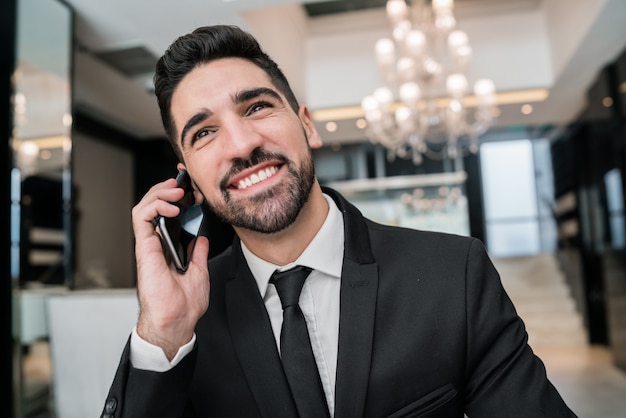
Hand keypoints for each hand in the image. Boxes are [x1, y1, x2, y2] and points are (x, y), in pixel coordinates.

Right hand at [132, 177, 209, 359]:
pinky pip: (141, 217)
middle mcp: (156, 243)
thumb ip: (198, 252)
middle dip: (169, 188)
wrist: (176, 321)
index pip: (168, 214)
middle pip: (155, 205)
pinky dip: (155, 204)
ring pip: (145, 205)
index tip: (193, 188)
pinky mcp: (144, 247)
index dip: (177, 196)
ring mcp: (149, 244)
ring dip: (161, 192)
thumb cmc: (185, 304)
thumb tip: (201, 238)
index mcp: (168, 247)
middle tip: (187, 184)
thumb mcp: (199, 271)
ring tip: (179, 190)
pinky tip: (173, 205)